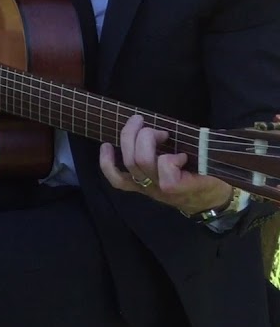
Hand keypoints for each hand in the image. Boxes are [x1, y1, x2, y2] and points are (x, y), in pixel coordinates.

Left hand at [99, 114, 233, 215]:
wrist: (209, 203)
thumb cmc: (215, 181)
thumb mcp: (220, 170)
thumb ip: (209, 155)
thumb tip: (207, 137)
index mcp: (183, 186)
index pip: (167, 173)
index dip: (171, 159)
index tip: (183, 155)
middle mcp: (160, 188)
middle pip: (141, 161)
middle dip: (146, 137)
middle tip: (160, 130)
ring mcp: (147, 188)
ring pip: (129, 163)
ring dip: (130, 138)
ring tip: (137, 123)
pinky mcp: (138, 187)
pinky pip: (117, 179)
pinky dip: (107, 163)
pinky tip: (106, 146)